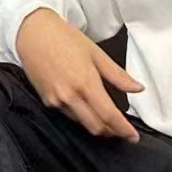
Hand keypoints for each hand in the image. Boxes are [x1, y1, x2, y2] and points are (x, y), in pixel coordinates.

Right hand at [15, 8, 144, 141]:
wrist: (33, 34)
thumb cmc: (64, 38)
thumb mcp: (96, 53)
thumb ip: (118, 75)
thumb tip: (137, 88)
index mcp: (86, 82)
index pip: (109, 115)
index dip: (123, 130)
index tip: (133, 137)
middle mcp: (70, 96)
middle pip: (96, 127)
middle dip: (112, 133)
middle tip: (123, 131)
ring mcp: (56, 101)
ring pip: (82, 124)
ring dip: (97, 126)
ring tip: (107, 119)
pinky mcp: (47, 102)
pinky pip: (69, 116)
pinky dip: (82, 117)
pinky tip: (88, 109)